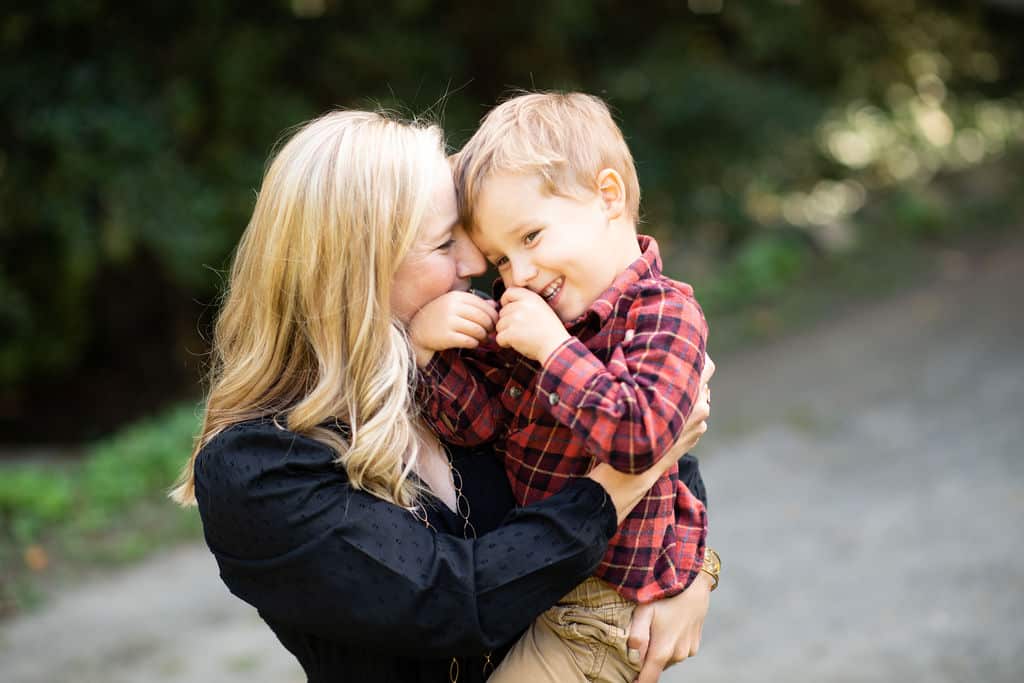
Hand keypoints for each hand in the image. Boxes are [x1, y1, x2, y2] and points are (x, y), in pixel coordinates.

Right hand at [407, 291, 497, 367]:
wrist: (418, 330)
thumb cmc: (440, 316)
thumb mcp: (455, 305)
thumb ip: (474, 303)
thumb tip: (495, 305)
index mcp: (456, 296)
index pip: (484, 306)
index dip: (493, 316)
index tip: (493, 323)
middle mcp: (452, 307)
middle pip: (483, 318)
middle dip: (490, 327)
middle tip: (489, 332)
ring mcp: (448, 322)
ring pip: (478, 330)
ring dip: (483, 337)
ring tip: (482, 338)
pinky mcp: (446, 336)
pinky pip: (469, 341)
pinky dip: (474, 343)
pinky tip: (472, 343)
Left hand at [495, 287, 569, 361]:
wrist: (556, 346)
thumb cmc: (549, 331)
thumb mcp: (541, 309)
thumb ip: (525, 304)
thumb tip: (505, 305)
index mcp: (531, 298)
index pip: (509, 292)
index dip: (506, 301)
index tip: (509, 310)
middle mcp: (522, 305)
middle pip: (502, 312)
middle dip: (507, 322)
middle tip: (521, 330)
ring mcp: (515, 319)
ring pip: (499, 325)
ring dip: (506, 333)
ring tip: (521, 337)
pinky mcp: (511, 333)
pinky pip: (499, 338)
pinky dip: (505, 343)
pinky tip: (517, 344)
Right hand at [586, 353, 713, 522]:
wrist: (632, 471)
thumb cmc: (625, 427)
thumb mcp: (628, 391)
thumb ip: (634, 362)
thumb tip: (630, 332)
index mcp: (687, 393)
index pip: (705, 364)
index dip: (695, 353)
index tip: (682, 347)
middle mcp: (699, 406)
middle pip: (705, 378)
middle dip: (690, 372)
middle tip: (673, 367)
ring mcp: (700, 422)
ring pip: (700, 396)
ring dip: (687, 392)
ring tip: (666, 392)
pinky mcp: (697, 434)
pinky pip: (696, 415)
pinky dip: (686, 410)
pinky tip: (668, 413)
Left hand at [627, 571, 713, 682]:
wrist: (693, 586)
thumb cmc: (665, 596)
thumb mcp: (644, 611)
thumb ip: (637, 636)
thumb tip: (633, 657)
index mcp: (663, 651)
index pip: (648, 679)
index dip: (638, 682)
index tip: (629, 681)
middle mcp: (677, 656)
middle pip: (656, 667)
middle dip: (646, 661)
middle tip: (641, 639)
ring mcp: (688, 652)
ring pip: (667, 659)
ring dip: (659, 652)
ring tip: (656, 629)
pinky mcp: (694, 646)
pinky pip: (678, 652)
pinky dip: (671, 645)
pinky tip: (669, 627)